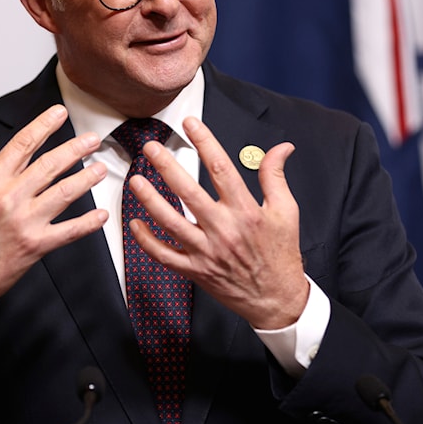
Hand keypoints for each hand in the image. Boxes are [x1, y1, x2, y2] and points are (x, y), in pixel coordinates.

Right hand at [0, 104, 108, 311]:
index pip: (22, 144)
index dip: (43, 125)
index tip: (59, 113)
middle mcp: (9, 197)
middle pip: (49, 164)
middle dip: (75, 148)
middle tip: (92, 139)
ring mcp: (24, 221)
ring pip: (64, 192)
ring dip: (86, 179)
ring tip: (100, 169)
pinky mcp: (34, 246)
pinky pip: (68, 231)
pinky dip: (88, 223)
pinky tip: (101, 215)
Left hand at [126, 116, 308, 329]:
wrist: (277, 300)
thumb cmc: (281, 254)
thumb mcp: (287, 212)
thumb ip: (276, 177)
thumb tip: (281, 147)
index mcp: (246, 211)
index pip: (221, 168)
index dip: (204, 142)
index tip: (190, 123)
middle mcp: (224, 230)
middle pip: (189, 192)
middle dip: (167, 166)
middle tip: (151, 147)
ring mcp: (207, 252)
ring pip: (171, 223)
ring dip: (149, 200)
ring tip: (135, 180)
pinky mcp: (196, 271)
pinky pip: (164, 256)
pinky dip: (147, 241)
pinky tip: (135, 224)